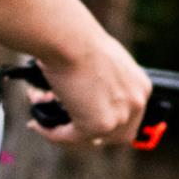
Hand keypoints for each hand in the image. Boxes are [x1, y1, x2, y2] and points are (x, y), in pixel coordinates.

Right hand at [29, 31, 151, 148]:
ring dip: (65, 132)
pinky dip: (51, 133)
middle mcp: (136, 103)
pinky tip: (38, 123)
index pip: (130, 118)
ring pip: (90, 139)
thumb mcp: (102, 62)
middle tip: (65, 126)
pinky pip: (70, 137)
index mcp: (141, 87)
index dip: (106, 123)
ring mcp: (119, 116)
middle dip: (89, 133)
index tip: (84, 120)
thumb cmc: (80, 40)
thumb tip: (84, 100)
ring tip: (43, 119)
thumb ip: (103, 84)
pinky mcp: (97, 125)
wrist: (70, 39)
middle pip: (116, 136)